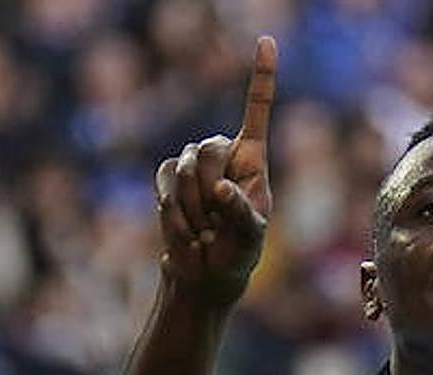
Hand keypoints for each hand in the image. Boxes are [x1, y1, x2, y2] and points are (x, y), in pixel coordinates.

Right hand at [155, 35, 276, 304]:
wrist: (204, 275)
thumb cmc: (236, 255)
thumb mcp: (250, 239)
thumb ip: (241, 213)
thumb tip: (222, 190)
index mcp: (253, 162)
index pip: (257, 111)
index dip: (261, 76)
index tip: (267, 40)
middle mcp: (224, 156)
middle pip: (211, 148)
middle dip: (210, 188)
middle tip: (216, 221)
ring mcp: (193, 165)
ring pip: (185, 166)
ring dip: (193, 207)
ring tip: (204, 229)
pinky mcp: (168, 178)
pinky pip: (165, 182)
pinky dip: (174, 211)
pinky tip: (187, 230)